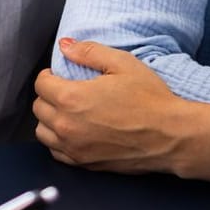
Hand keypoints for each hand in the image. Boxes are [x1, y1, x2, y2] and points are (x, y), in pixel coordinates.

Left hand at [34, 39, 209, 187]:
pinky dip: (59, 140)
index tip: (59, 74)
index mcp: (72, 98)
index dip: (49, 75)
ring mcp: (74, 148)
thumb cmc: (150, 98)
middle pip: (39, 108)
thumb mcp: (123, 63)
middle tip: (65, 90)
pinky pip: (56, 152)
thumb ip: (89, 52)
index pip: (41, 84)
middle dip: (49, 95)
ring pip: (43, 132)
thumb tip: (65, 45)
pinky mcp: (84, 164)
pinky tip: (75, 131)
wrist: (171, 135)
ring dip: (50, 119)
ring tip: (68, 111)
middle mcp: (66, 125)